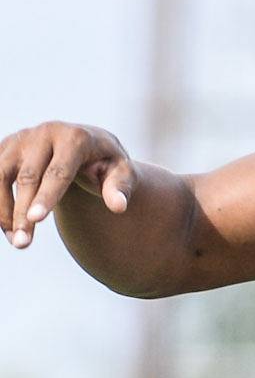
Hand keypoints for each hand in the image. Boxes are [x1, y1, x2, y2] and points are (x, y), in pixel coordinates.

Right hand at [1, 122, 135, 248]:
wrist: (85, 144)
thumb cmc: (104, 163)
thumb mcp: (120, 173)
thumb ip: (120, 188)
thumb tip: (119, 207)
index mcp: (76, 137)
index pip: (59, 171)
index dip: (47, 196)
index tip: (36, 219)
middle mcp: (46, 133)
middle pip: (28, 176)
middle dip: (22, 212)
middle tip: (22, 245)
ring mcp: (23, 138)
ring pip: (1, 176)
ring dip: (4, 210)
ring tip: (16, 239)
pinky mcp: (6, 146)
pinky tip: (7, 227)